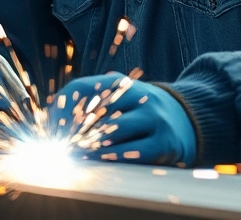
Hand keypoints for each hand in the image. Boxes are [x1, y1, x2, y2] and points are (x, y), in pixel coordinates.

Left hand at [48, 72, 196, 165]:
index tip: (51, 121)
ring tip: (76, 152)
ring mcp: (154, 118)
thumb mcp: (122, 96)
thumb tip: (54, 108)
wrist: (189, 118)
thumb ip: (93, 97)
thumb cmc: (142, 109)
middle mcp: (140, 96)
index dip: (64, 104)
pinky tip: (104, 158)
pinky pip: (136, 150)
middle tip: (61, 142)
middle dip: (76, 129)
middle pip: (98, 111)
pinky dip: (116, 155)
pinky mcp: (165, 142)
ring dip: (92, 144)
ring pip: (115, 130)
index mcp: (124, 83)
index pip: (85, 86)